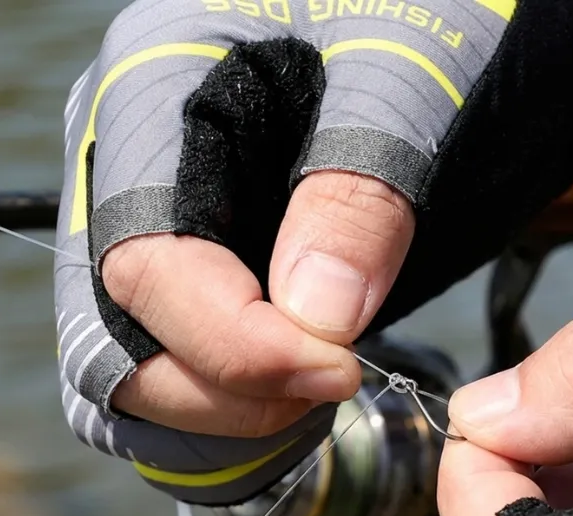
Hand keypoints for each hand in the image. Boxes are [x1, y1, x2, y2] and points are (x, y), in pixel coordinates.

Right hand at [54, 0, 572, 505]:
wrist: (452, 40)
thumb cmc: (433, 25)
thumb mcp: (410, 80)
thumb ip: (359, 192)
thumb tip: (316, 315)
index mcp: (156, 96)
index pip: (146, 261)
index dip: (238, 342)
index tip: (342, 367)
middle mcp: (130, 175)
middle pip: (120, 338)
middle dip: (230, 391)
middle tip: (338, 380)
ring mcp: (159, 236)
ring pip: (137, 377)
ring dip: (230, 415)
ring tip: (324, 387)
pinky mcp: (199, 283)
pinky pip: (176, 382)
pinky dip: (232, 419)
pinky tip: (300, 400)